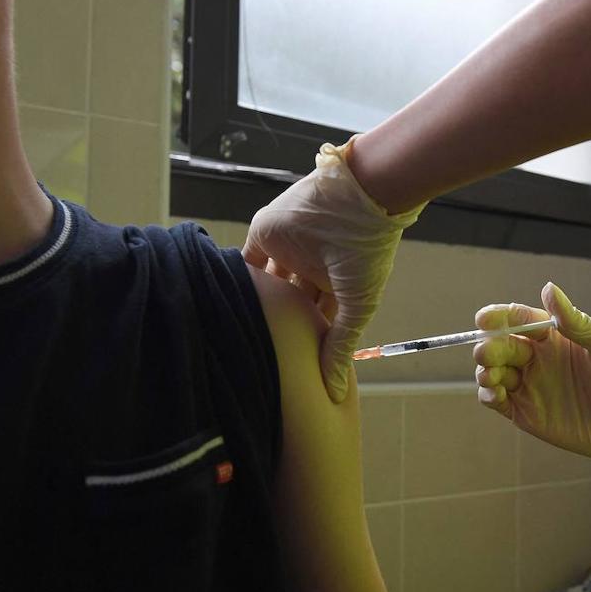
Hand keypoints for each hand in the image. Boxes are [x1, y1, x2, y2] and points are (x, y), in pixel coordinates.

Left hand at [243, 139, 422, 402]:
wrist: (360, 199)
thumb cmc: (367, 253)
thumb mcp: (358, 305)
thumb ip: (340, 345)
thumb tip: (334, 391)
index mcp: (332, 284)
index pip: (311, 319)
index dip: (301, 341)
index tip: (287, 369)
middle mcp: (306, 267)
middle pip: (283, 304)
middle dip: (274, 326)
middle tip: (254, 358)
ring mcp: (284, 249)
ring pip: (262, 285)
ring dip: (252, 304)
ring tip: (233, 336)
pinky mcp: (264, 232)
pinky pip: (243, 261)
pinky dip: (236, 280)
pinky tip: (223, 305)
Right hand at [474, 282, 590, 469]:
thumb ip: (576, 321)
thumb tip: (548, 289)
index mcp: (554, 335)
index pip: (518, 319)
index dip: (499, 317)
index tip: (484, 319)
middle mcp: (537, 357)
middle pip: (500, 344)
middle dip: (488, 346)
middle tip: (487, 353)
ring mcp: (530, 384)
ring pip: (492, 371)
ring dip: (484, 370)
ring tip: (492, 375)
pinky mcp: (526, 412)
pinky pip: (496, 399)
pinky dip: (487, 394)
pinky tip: (494, 393)